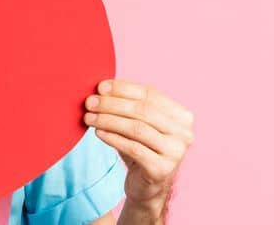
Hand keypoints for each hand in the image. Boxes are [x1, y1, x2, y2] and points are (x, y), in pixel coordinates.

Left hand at [83, 79, 194, 219]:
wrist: (147, 186)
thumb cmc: (142, 149)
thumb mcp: (138, 124)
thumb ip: (128, 105)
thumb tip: (102, 88)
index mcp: (182, 116)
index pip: (150, 94)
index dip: (123, 88)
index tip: (100, 87)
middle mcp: (184, 133)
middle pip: (143, 111)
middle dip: (113, 104)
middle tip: (89, 102)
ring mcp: (176, 152)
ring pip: (137, 128)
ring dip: (109, 120)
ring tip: (89, 118)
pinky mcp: (162, 169)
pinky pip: (133, 148)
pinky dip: (113, 138)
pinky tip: (98, 133)